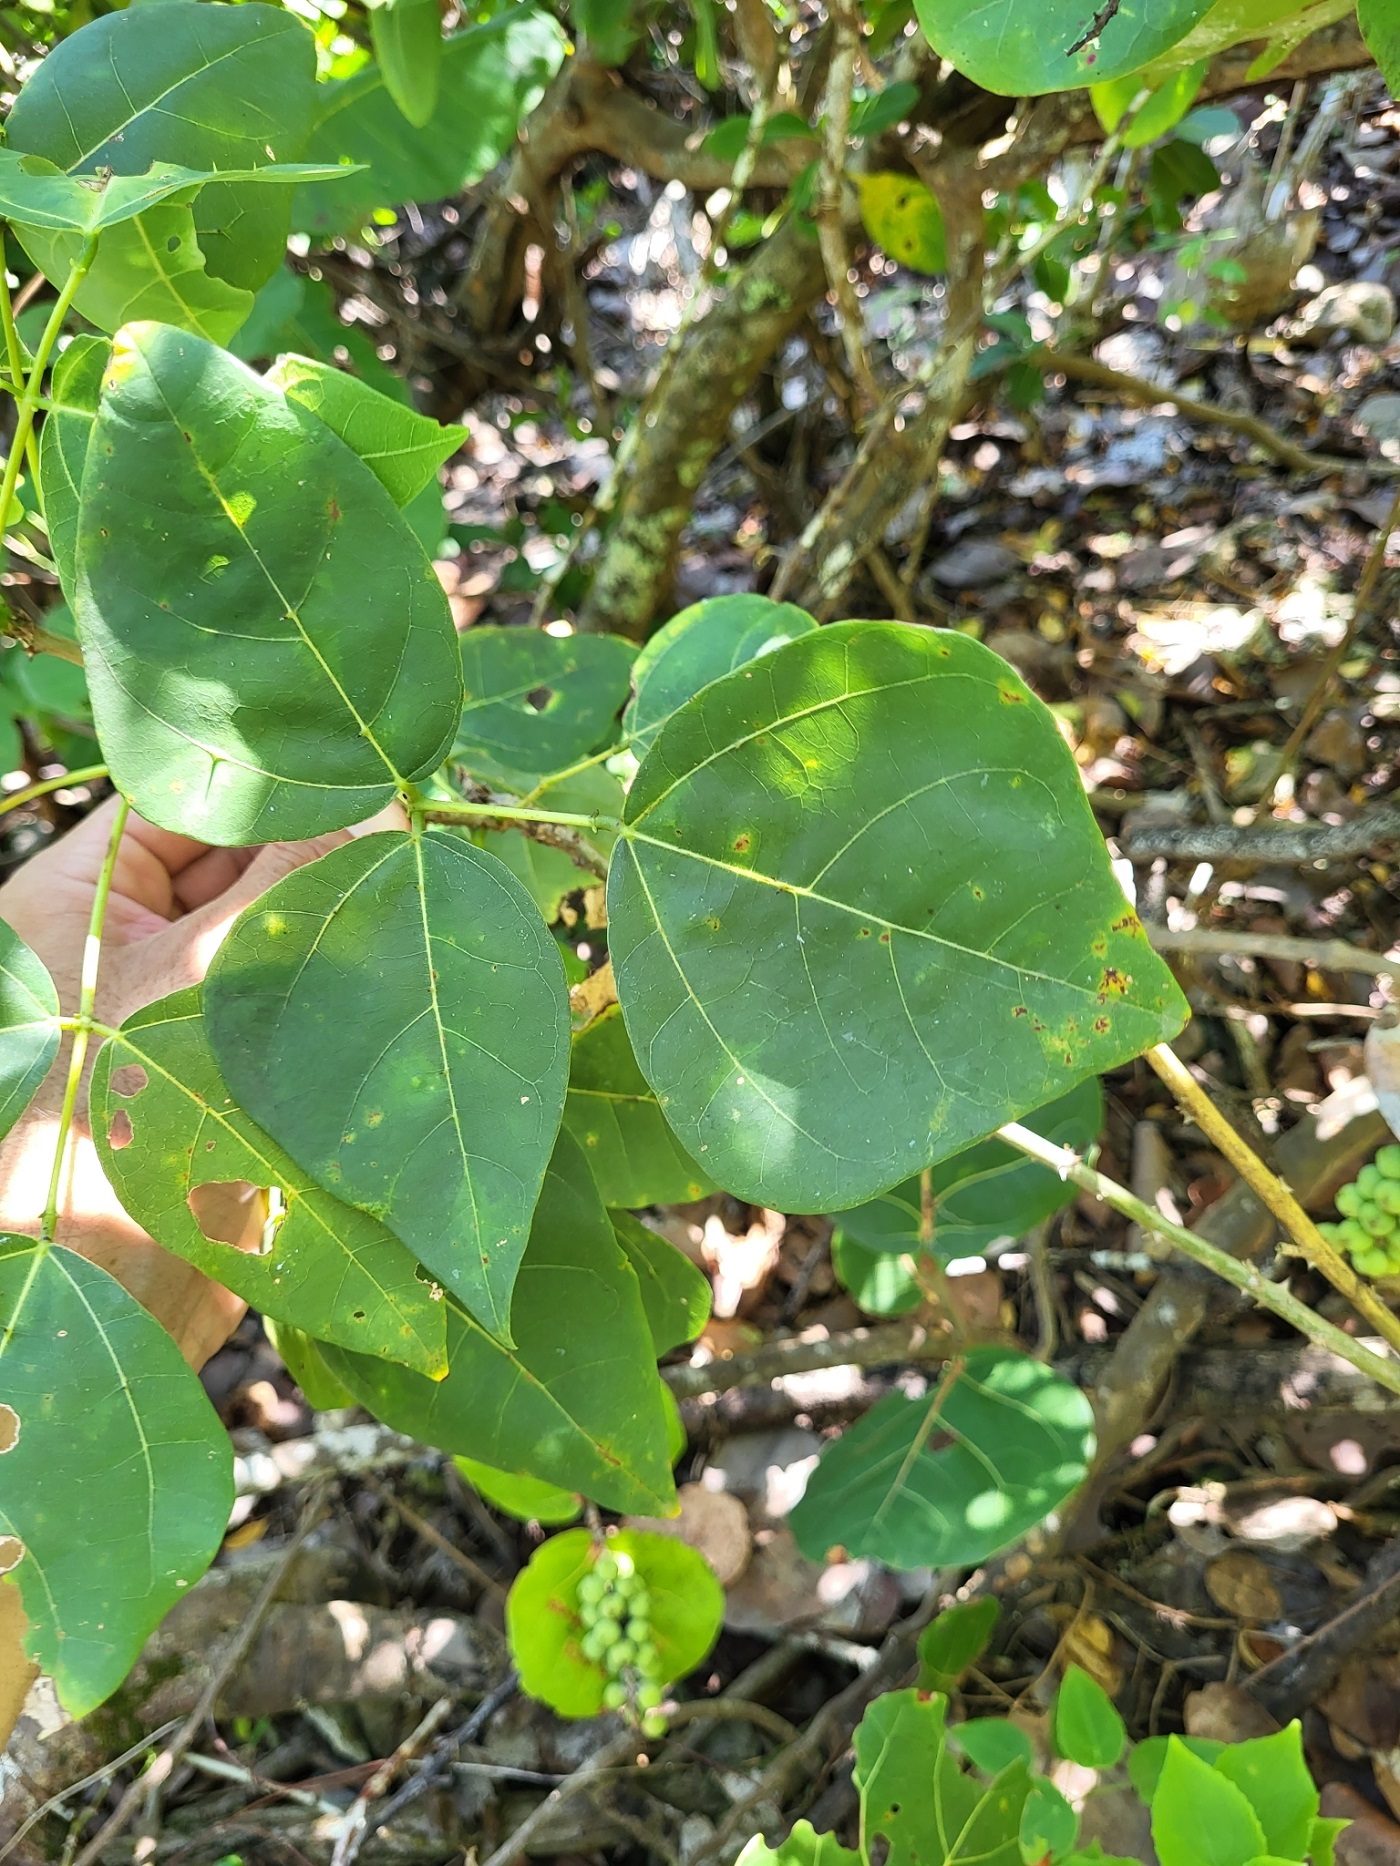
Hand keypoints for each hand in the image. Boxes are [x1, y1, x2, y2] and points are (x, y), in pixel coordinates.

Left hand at [0, 794, 387, 1368]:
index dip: (281, 778)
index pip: (189, 795)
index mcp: (75, 900)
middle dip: (324, 856)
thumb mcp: (204, 988)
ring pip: (276, 938)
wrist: (101, 1317)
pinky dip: (346, 998)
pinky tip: (414, 983)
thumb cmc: (103, 1145)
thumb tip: (390, 803)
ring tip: (431, 909)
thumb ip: (300, 885)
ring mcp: (171, 1014)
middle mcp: (116, 946)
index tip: (381, 769)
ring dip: (342, 930)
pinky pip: (294, 1009)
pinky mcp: (222, 1079)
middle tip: (424, 841)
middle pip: (237, 864)